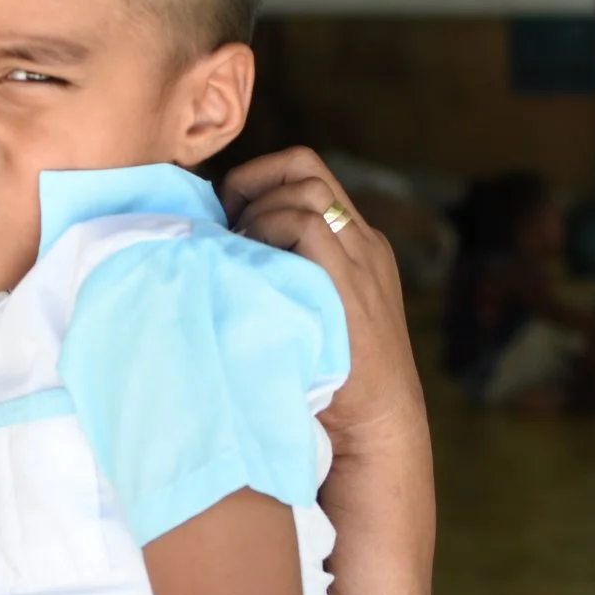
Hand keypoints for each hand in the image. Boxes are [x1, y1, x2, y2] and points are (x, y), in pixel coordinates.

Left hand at [221, 148, 427, 456]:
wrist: (377, 428)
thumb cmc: (329, 381)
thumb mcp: (312, 313)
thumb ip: (285, 278)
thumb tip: (217, 254)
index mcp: (356, 245)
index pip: (307, 175)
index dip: (259, 180)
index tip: (228, 218)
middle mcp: (363, 243)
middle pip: (305, 167)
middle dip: (252, 182)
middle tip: (225, 226)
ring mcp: (361, 260)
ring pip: (307, 190)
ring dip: (259, 211)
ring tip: (242, 254)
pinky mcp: (351, 284)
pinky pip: (307, 225)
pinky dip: (271, 232)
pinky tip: (254, 268)